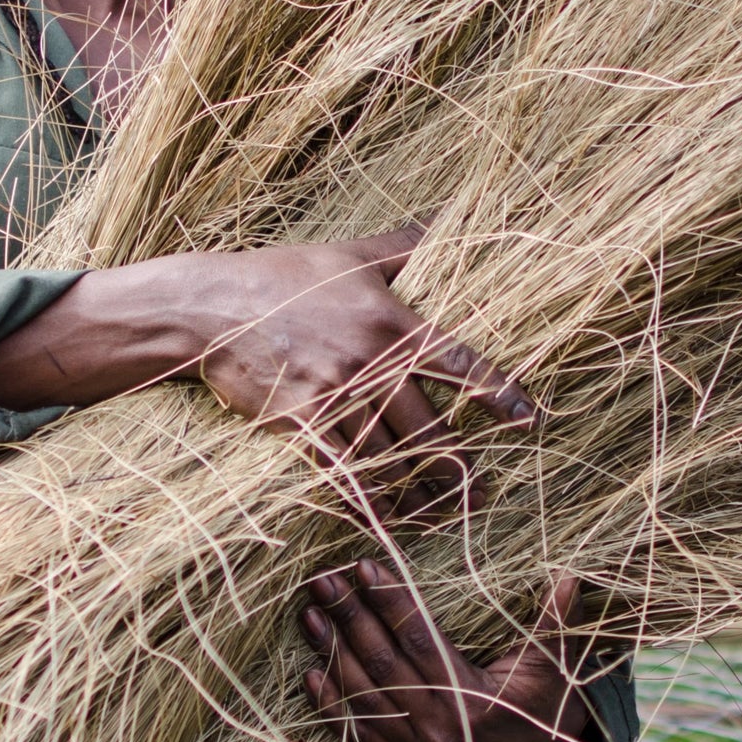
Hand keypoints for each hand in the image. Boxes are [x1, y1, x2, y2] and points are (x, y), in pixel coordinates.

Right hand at [0, 221, 533, 515]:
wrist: (211, 308)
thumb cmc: (283, 276)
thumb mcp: (348, 253)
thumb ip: (401, 245)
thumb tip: (445, 222)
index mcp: (393, 321)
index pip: (461, 363)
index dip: (499, 394)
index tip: (530, 420)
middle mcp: (372, 362)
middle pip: (431, 428)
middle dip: (458, 467)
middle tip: (479, 493)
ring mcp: (336, 396)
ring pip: (391, 458)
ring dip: (416, 491)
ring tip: (438, 513)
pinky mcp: (301, 424)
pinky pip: (345, 473)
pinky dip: (367, 500)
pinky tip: (383, 519)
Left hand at [299, 562, 598, 741]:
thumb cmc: (544, 700)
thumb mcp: (554, 664)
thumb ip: (555, 623)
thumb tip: (571, 578)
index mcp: (473, 699)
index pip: (420, 639)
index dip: (390, 600)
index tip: (364, 565)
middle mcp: (438, 727)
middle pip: (382, 661)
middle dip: (348, 616)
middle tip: (321, 578)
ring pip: (362, 693)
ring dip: (331, 652)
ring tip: (309, 612)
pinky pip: (357, 732)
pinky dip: (330, 704)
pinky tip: (308, 673)